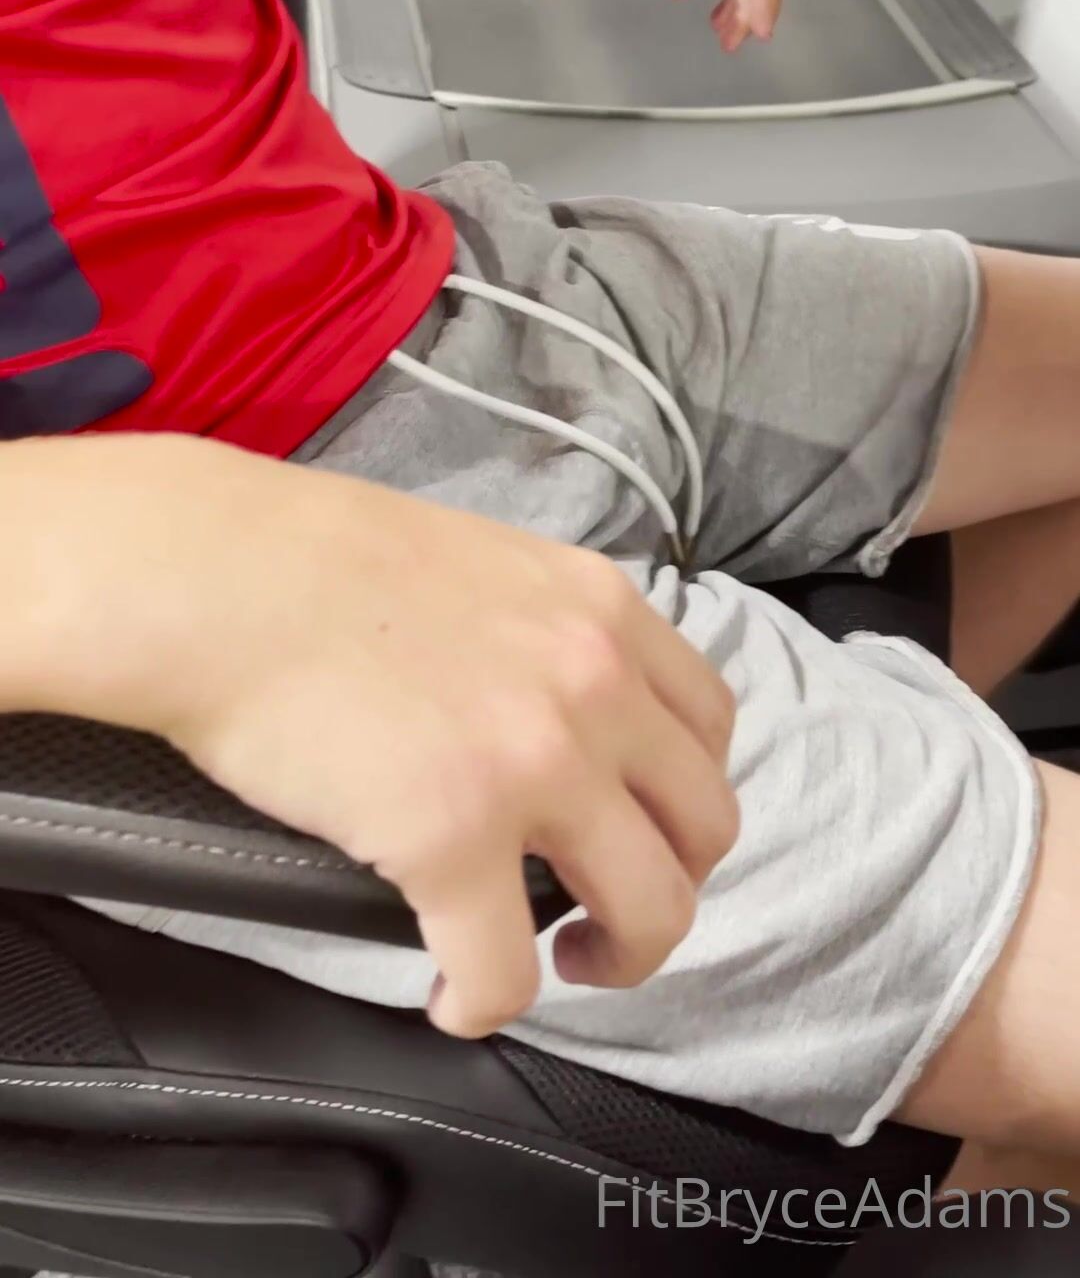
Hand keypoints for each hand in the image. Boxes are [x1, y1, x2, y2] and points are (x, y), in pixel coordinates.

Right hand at [60, 436, 736, 1039]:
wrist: (216, 577)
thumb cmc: (312, 561)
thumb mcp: (479, 563)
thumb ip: (539, 628)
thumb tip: (540, 697)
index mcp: (602, 609)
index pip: (710, 724)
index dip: (684, 796)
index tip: (642, 827)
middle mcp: (596, 684)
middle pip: (705, 827)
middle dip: (670, 887)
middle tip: (607, 912)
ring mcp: (535, 764)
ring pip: (651, 911)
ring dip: (618, 958)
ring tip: (556, 963)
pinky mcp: (452, 836)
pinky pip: (507, 970)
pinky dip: (486, 1003)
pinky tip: (453, 1001)